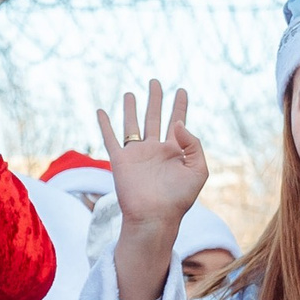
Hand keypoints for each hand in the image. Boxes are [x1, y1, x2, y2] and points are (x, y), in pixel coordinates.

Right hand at [93, 82, 208, 299]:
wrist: (155, 217)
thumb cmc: (179, 199)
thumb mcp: (198, 170)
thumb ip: (193, 144)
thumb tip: (178, 124)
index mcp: (175, 151)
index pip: (178, 121)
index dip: (180, 105)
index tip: (181, 90)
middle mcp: (155, 149)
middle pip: (155, 117)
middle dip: (156, 99)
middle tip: (155, 82)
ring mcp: (137, 154)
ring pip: (132, 124)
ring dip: (131, 108)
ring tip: (131, 93)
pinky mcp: (121, 160)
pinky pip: (111, 138)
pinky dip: (105, 124)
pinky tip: (101, 111)